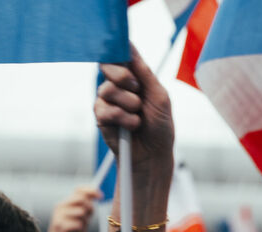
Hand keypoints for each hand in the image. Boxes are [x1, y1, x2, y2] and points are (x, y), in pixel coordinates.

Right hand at [39, 186, 100, 231]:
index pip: (78, 190)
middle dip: (90, 208)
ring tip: (79, 230)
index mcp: (65, 203)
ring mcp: (59, 215)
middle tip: (89, 218)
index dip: (91, 191)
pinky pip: (78, 224)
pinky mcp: (60, 225)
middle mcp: (60, 206)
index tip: (101, 196)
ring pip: (81, 212)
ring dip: (85, 223)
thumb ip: (86, 209)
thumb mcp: (80, 220)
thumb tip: (95, 198)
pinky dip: (80, 231)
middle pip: (82, 199)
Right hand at [95, 43, 173, 182]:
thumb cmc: (160, 126)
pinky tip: (132, 126)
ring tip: (139, 115)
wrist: (154, 155)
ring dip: (128, 103)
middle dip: (123, 76)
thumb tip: (129, 46)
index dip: (118, 52)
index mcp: (132, 77)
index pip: (118, 55)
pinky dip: (123, 118)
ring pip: (108, 89)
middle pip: (107, 65)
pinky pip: (105, 109)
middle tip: (137, 89)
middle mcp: (117, 86)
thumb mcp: (159, 96)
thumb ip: (144, 72)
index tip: (126, 58)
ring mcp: (107, 101)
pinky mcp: (102, 118)